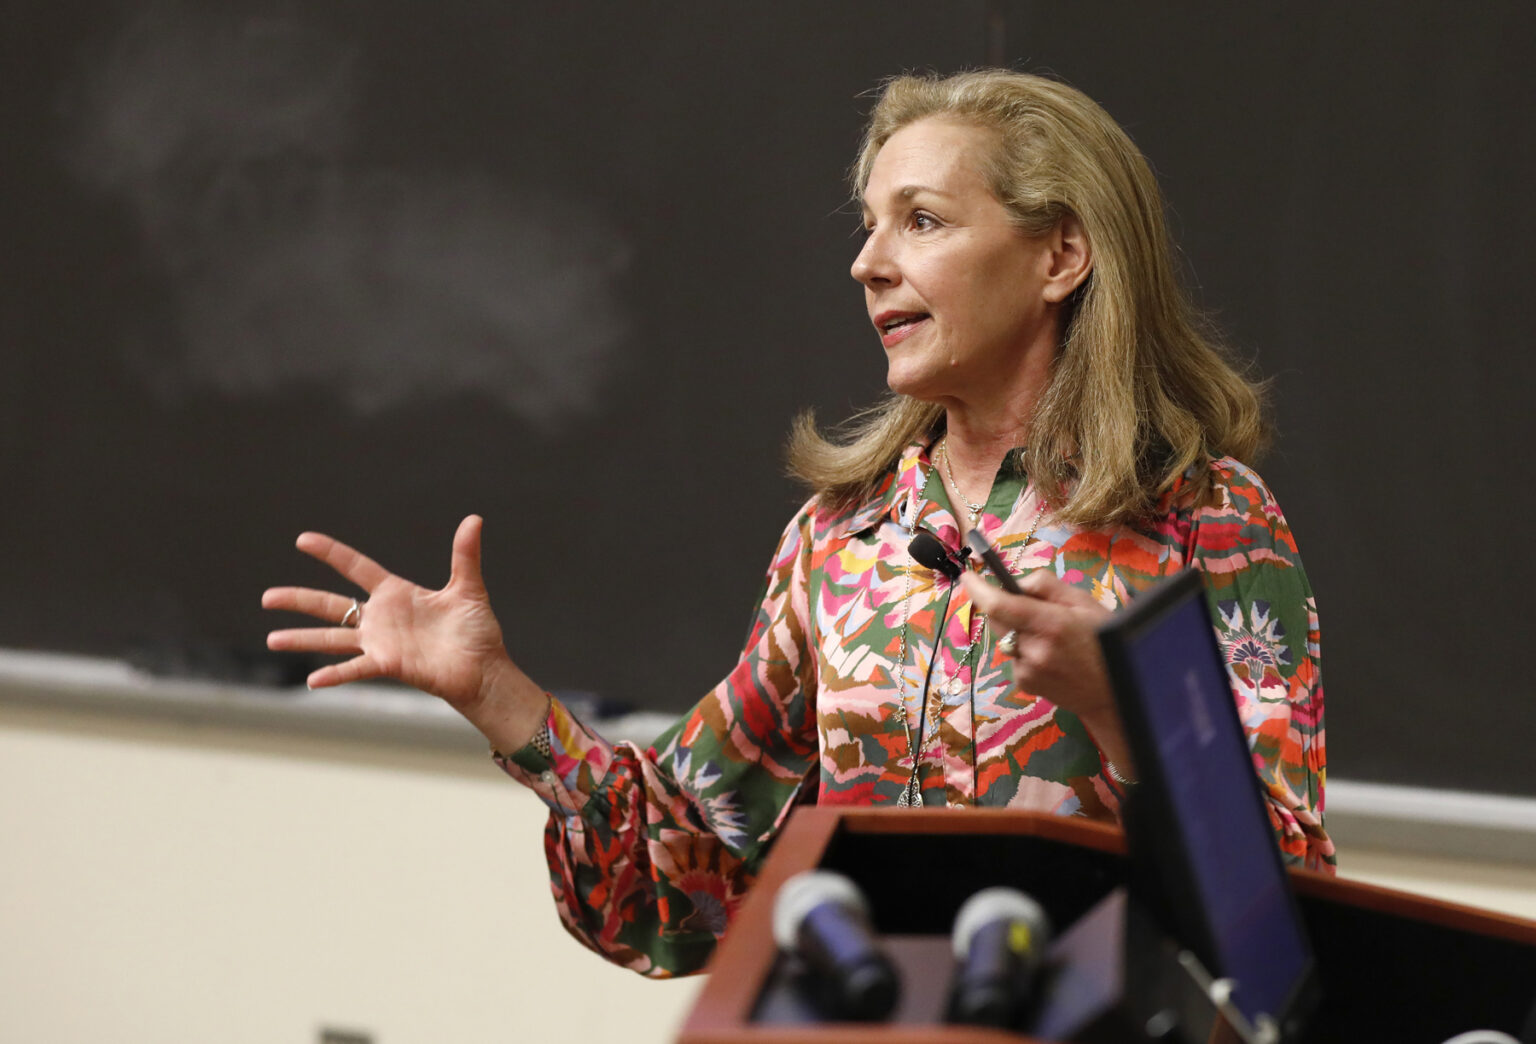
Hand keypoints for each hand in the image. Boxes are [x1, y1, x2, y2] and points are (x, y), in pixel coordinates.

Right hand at [263, 515, 512, 714]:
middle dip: (299, 599)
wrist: (485, 669)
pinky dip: (335, 674)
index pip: (356, 567)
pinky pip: (356, 668)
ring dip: (302, 638)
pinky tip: (312, 681)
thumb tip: (474, 519)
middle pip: (332, 604)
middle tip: (267, 596)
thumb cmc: (476, 631)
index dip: (331, 553)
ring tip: (272, 639)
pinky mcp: (389, 665)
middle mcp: (382, 617)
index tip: (303, 540)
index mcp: (397, 593)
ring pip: (333, 638)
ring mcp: (382, 643)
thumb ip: (465, 555)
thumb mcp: (468, 589)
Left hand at [960, 569, 1134, 778]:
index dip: (979, 590)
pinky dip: (1023, 650)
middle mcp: (1035, 649)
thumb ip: (1047, 586)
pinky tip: (1049, 656)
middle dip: (1005, 607)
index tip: (967, 577)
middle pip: (998, 619)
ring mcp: (1027, 670)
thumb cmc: (1103, 640)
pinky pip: (1013, 656)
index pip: (1000, 605)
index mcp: (1051, 624)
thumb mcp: (1084, 603)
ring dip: (1017, 630)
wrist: (1114, 693)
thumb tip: (1016, 583)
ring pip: (1005, 638)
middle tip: (1033, 607)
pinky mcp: (1024, 684)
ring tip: (1050, 637)